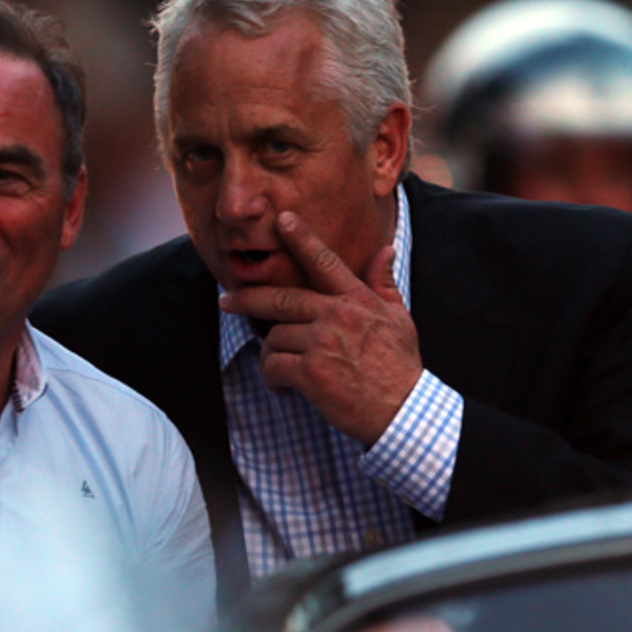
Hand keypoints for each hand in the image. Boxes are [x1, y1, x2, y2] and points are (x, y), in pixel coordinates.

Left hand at [219, 211, 422, 446]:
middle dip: (247, 298)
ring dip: (271, 356)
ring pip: (274, 337)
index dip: (302, 239)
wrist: (403, 411)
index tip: (283, 220)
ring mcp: (322, 343)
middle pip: (281, 299)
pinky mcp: (311, 372)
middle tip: (227, 300)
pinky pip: (273, 365)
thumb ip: (384, 283)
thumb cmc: (400, 367)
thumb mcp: (400, 319)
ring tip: (282, 371)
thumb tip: (385, 248)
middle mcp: (337, 315)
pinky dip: (272, 378)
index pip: (325, 262)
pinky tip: (284, 389)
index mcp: (357, 300)